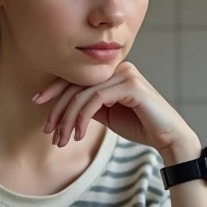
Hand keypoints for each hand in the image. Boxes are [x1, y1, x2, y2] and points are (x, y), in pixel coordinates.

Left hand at [33, 62, 200, 160]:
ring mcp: (125, 74)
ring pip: (83, 94)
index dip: (55, 89)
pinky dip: (83, 118)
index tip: (37, 102)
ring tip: (61, 139)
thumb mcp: (108, 115)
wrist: (169, 138)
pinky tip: (79, 134)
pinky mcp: (130, 85)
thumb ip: (91, 105)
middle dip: (58, 109)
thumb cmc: (141, 126)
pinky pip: (96, 99)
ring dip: (68, 119)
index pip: (77, 77)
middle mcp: (119, 68)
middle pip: (76, 84)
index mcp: (113, 72)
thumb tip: (66, 106)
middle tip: (48, 130)